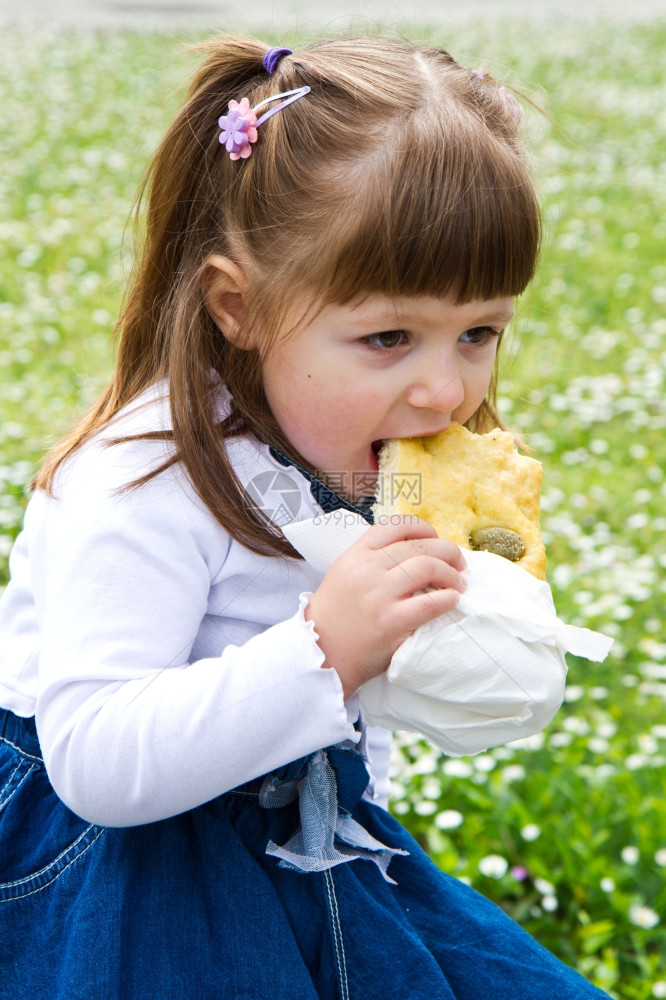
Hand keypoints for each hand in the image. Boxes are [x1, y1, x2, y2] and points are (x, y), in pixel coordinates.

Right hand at [305, 518, 465, 698]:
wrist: (321, 653)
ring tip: (459, 583)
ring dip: (451, 574)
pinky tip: (452, 600)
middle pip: (419, 546)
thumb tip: (416, 550)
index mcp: (356, 554)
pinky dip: (448, 598)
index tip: (435, 539)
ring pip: (428, 567)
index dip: (424, 529)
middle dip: (447, 551)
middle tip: (459, 562)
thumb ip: (373, 558)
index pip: (396, 525)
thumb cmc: (336, 615)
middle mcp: (367, 569)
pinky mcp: (390, 622)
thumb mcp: (345, 573)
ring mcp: (379, 596)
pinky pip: (430, 603)